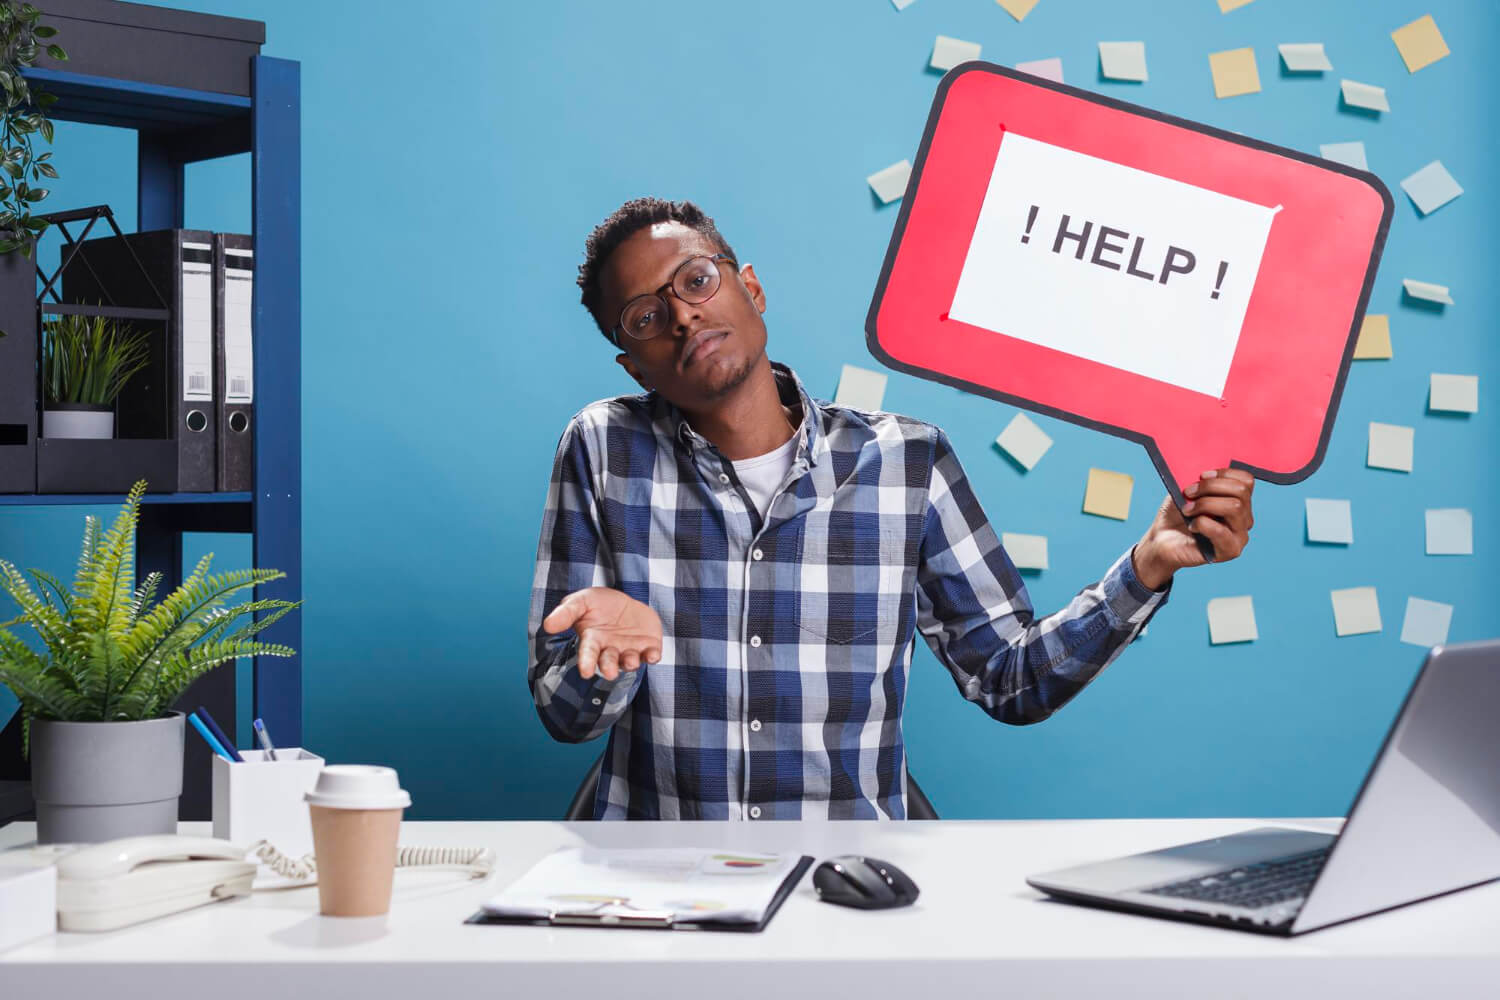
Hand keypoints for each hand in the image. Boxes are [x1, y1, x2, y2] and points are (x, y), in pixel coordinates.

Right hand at [541, 587, 662, 681]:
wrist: (625, 601)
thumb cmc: (598, 604)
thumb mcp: (581, 601)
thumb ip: (566, 613)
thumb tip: (547, 626)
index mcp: (592, 641)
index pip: (587, 653)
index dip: (586, 662)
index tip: (584, 672)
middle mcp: (610, 650)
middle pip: (608, 662)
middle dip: (608, 668)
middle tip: (609, 673)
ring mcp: (629, 650)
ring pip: (629, 661)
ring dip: (630, 662)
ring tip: (630, 661)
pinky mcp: (648, 646)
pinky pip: (651, 655)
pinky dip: (652, 656)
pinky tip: (653, 656)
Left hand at [1132, 468, 1255, 589]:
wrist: (1161, 540)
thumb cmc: (1176, 515)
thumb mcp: (1188, 491)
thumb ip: (1201, 480)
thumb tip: (1207, 470)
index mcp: (1238, 501)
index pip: (1246, 480)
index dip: (1224, 473)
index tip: (1200, 475)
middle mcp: (1245, 518)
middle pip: (1241, 491)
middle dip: (1210, 487)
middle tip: (1188, 493)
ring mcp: (1240, 535)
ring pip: (1235, 507)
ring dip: (1205, 504)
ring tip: (1187, 510)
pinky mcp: (1230, 551)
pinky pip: (1222, 531)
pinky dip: (1202, 524)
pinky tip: (1191, 526)